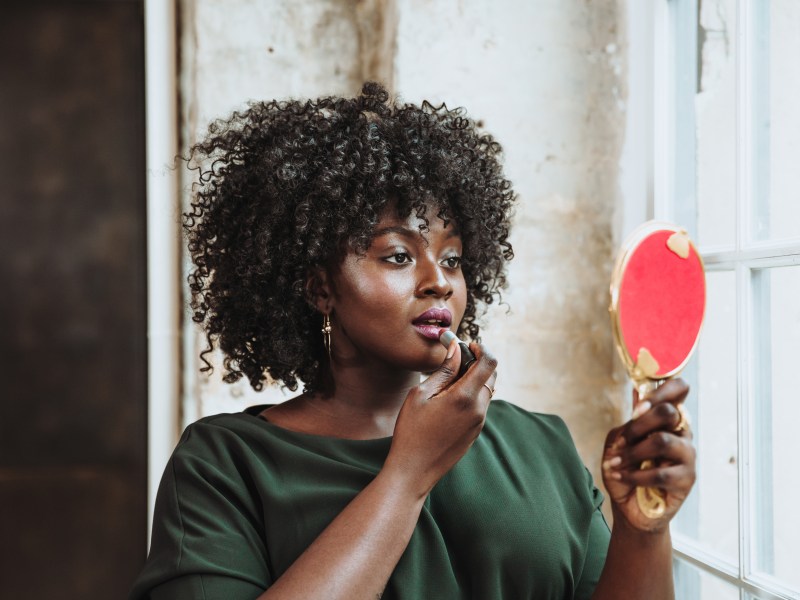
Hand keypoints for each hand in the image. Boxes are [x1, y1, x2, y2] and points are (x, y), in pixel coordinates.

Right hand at [383, 339, 497, 497]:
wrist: (413, 471)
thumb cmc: (411, 431)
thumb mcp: (421, 394)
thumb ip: (443, 371)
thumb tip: (456, 349)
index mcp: (465, 397)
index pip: (489, 362)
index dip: (481, 348)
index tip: (467, 345)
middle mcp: (478, 410)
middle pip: (491, 375)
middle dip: (477, 362)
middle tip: (454, 360)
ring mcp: (479, 423)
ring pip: (486, 391)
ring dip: (474, 379)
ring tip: (448, 380)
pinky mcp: (475, 433)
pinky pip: (480, 406)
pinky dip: (471, 395)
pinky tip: (449, 399)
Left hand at [601, 379, 696, 531]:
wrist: (628, 506)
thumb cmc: (625, 469)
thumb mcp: (617, 442)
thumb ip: (628, 424)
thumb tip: (638, 399)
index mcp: (666, 418)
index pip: (678, 389)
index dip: (660, 391)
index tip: (639, 406)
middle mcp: (681, 432)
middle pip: (668, 412)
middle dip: (637, 425)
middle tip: (622, 441)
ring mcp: (687, 455)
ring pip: (662, 440)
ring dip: (633, 453)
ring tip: (616, 464)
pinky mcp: (687, 479)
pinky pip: (660, 472)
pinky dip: (634, 475)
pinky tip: (622, 477)